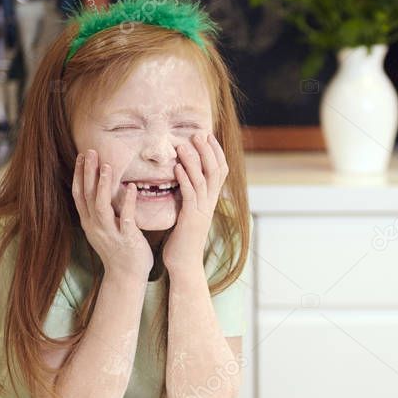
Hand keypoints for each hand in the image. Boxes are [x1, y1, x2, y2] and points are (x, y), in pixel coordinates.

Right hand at [72, 149, 152, 278]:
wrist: (126, 277)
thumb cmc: (119, 251)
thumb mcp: (104, 229)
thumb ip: (101, 212)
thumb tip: (99, 191)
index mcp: (89, 222)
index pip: (79, 194)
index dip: (78, 175)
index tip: (81, 156)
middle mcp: (95, 226)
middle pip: (86, 195)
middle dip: (87, 173)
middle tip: (89, 152)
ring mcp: (109, 233)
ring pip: (100, 205)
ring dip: (102, 184)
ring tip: (106, 165)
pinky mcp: (126, 239)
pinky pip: (125, 217)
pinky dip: (127, 202)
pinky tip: (131, 187)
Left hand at [163, 132, 228, 273]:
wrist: (184, 264)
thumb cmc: (183, 239)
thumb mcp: (189, 213)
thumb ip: (190, 197)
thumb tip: (185, 180)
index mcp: (211, 201)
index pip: (220, 171)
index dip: (216, 152)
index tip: (207, 135)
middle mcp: (210, 203)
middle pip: (215, 171)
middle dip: (208, 150)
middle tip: (199, 133)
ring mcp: (202, 211)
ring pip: (203, 180)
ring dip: (194, 160)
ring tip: (185, 144)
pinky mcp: (191, 218)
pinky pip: (190, 194)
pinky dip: (184, 178)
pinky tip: (177, 166)